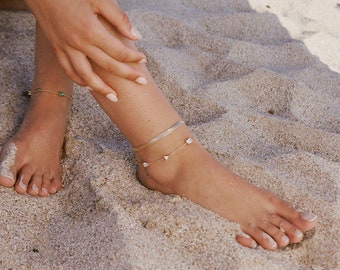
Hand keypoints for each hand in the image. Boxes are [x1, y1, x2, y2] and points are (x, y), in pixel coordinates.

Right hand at [24, 0, 146, 99]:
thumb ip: (118, 18)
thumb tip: (136, 36)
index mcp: (90, 30)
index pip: (118, 51)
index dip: (133, 57)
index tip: (143, 60)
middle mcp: (78, 43)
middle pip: (107, 66)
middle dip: (127, 75)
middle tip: (142, 82)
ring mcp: (65, 48)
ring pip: (85, 76)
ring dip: (101, 89)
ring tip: (114, 97)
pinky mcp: (56, 48)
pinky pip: (68, 70)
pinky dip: (79, 80)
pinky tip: (89, 86)